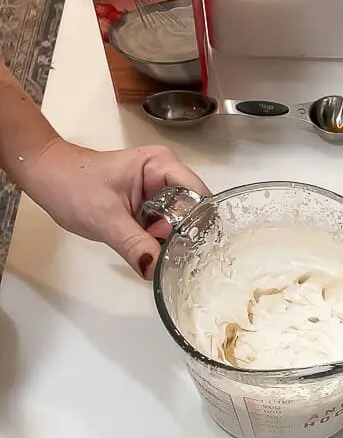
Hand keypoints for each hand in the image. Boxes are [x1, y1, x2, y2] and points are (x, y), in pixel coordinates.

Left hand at [23, 139, 209, 279]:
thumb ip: (134, 245)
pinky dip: (162, 242)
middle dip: (189, 237)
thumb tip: (156, 272)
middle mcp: (166, 175)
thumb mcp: (105, 219)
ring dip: (175, 243)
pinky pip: (164, 227)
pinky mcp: (147, 206)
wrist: (46, 177)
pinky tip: (161, 260)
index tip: (199, 252)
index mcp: (162, 165)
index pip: (198, 195)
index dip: (202, 223)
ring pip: (179, 222)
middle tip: (186, 265)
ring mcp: (157, 191)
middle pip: (193, 211)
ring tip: (174, 266)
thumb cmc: (72, 186)